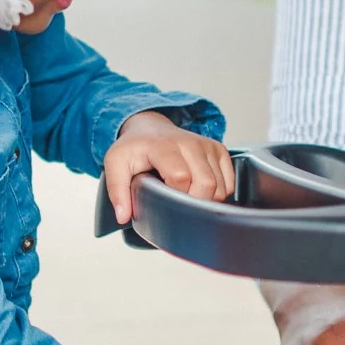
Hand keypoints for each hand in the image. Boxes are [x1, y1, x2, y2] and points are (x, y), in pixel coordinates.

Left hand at [104, 112, 236, 225]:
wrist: (150, 127)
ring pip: (220, 186)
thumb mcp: (115, 164)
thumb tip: (124, 217)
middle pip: (206, 184)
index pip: (181, 177)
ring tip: (186, 198)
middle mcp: (190, 142)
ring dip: (206, 200)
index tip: (165, 202)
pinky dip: (218, 193)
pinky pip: (229, 182)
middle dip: (194, 204)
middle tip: (178, 207)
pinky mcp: (219, 150)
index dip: (176, 197)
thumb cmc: (135, 149)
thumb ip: (116, 191)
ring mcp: (207, 145)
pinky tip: (200, 191)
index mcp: (164, 146)